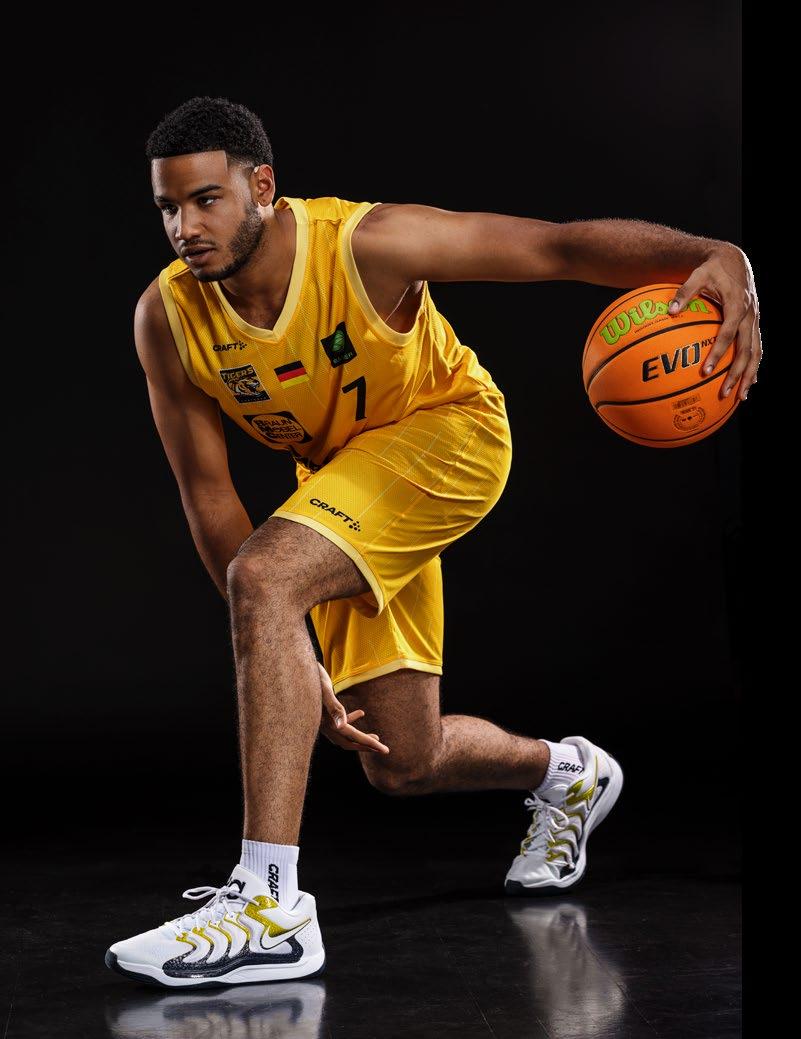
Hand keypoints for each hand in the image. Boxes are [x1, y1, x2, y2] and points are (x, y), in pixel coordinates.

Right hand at [316, 661, 389, 754]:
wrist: (298, 670)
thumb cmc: (312, 677)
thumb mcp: (324, 689)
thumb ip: (333, 707)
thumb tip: (342, 726)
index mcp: (327, 722)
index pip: (353, 737)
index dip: (370, 744)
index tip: (386, 751)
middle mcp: (324, 725)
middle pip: (349, 742)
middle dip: (366, 746)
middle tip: (383, 750)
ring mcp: (323, 721)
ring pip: (345, 735)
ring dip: (360, 737)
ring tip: (376, 737)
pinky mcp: (324, 714)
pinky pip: (339, 723)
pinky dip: (351, 720)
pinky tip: (361, 713)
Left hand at [668, 243, 761, 401]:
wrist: (734, 259)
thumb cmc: (713, 268)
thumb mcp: (698, 275)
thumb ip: (684, 292)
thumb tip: (670, 310)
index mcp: (737, 305)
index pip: (728, 334)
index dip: (718, 353)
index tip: (706, 371)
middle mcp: (749, 315)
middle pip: (747, 350)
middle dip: (737, 374)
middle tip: (726, 393)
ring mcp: (754, 320)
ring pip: (756, 352)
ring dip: (749, 375)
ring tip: (741, 396)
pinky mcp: (754, 323)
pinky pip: (756, 348)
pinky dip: (753, 365)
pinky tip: (748, 382)